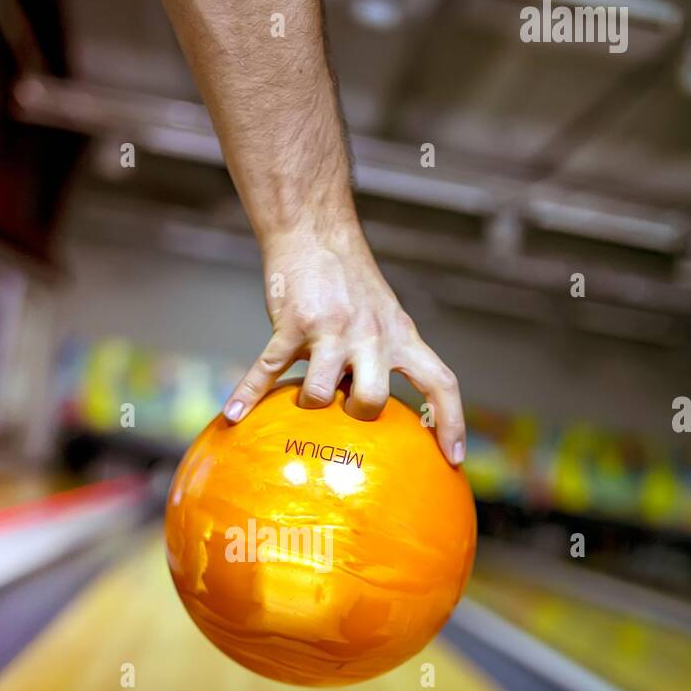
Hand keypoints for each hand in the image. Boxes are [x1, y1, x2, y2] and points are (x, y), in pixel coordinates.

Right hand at [223, 222, 465, 464]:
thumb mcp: (385, 316)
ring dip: (308, 404)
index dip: (451, 421)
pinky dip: (248, 393)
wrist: (316, 233)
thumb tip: (372, 409)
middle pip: (373, 400)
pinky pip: (268, 370)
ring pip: (319, 394)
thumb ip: (386, 356)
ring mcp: (330, 331)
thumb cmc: (350, 281)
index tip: (454, 457)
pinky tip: (235, 414)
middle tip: (346, 410)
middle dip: (357, 415)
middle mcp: (370, 336)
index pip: (440, 382)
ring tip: (301, 399)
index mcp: (400, 336)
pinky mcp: (291, 326)